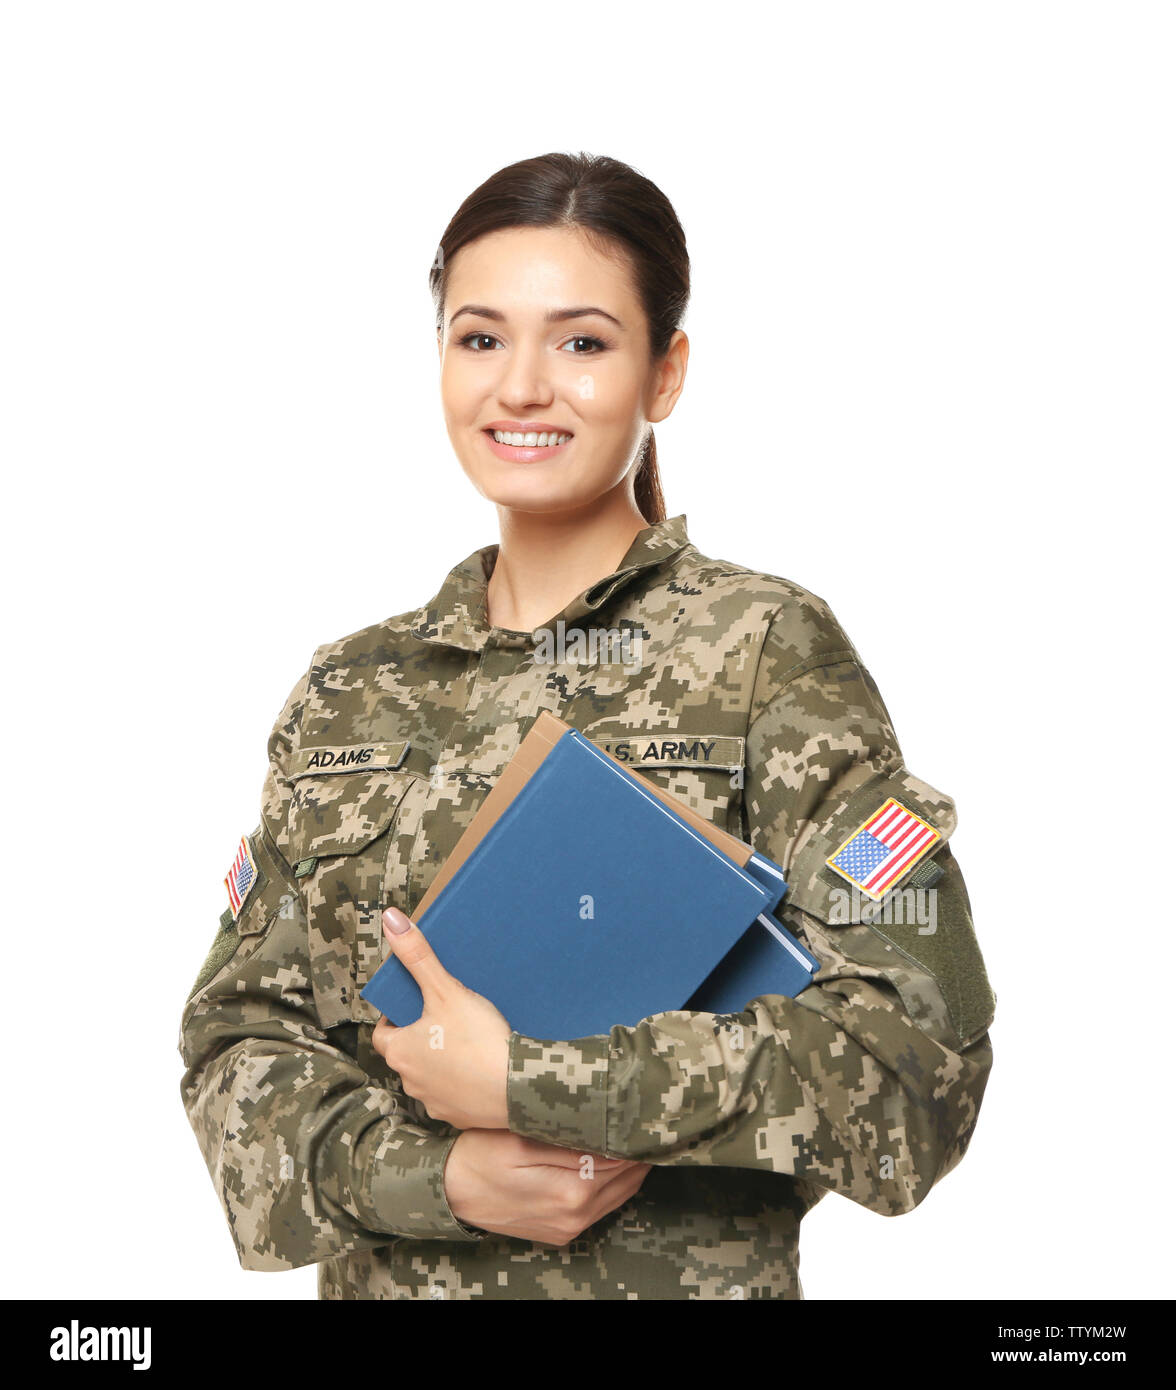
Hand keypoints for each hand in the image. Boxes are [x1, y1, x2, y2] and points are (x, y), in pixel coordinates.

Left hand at [372, 906, 511, 1129]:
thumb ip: (418, 956)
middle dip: (421, 1039)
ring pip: (429, 1078)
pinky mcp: (458, 1117)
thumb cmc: (477, 1039)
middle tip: (444, 1020)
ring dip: (441, 1064)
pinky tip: (482, 1070)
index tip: (413, 1008)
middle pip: (407, 1055)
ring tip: (466, 1044)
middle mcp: (410, 1081)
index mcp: (400, 1051)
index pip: (383, 1034)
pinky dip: (462, 1085)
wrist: (515, 1087)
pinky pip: (454, 1098)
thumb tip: (390, 919)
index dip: (396, 1019)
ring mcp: (434, 1102)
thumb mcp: (446, 989)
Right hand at [444, 1129, 651, 1245]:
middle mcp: (576, 1217)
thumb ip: (570, 1142)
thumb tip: (611, 1136)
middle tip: (643, 1118)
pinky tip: (609, 1158)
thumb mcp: (521, 1139)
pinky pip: (601, 1206)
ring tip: (631, 1133)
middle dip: (637, 1150)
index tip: (643, 1111)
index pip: (623, 1161)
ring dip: (629, 1166)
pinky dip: (612, 1183)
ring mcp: (570, 1228)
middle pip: (627, 1179)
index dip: (635, 1135)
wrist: (449, 1191)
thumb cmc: (480, 1155)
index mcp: (571, 1192)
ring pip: (619, 1194)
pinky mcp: (562, 1231)